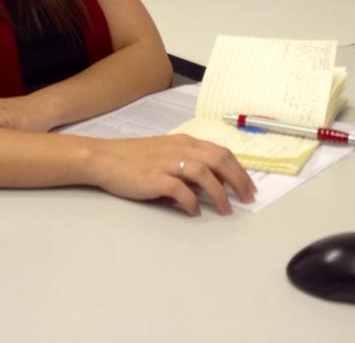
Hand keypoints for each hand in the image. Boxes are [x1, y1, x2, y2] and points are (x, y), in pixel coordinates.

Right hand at [87, 134, 255, 215]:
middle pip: (219, 160)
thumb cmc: (134, 157)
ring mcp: (167, 163)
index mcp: (185, 142)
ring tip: (226, 210)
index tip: (249, 187)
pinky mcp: (154, 178)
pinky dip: (192, 202)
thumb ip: (189, 163)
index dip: (240, 170)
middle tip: (248, 198)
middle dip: (238, 181)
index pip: (221, 153)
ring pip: (204, 173)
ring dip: (219, 193)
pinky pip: (180, 190)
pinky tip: (195, 212)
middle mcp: (180, 149)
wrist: (104, 158)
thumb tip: (211, 182)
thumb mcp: (166, 153)